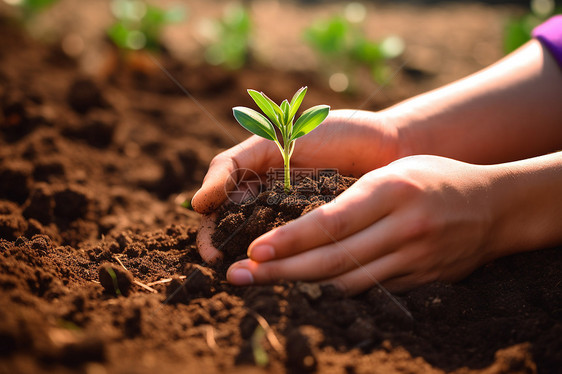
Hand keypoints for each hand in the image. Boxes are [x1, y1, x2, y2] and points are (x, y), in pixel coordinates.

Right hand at [194, 109, 400, 262]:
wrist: (389, 143)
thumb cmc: (331, 133)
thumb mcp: (273, 139)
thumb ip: (234, 165)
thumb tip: (196, 205)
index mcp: (255, 185)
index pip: (219, 215)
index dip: (211, 236)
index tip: (214, 254)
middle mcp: (273, 208)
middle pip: (241, 239)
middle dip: (234, 258)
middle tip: (236, 274)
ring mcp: (300, 225)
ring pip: (271, 252)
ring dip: (264, 266)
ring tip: (261, 278)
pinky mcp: (328, 240)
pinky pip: (306, 257)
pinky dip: (297, 266)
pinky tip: (294, 274)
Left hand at [225, 155, 500, 294]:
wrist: (494, 206)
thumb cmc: (434, 178)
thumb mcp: (392, 172)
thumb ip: (351, 198)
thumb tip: (302, 227)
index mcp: (391, 191)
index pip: (331, 222)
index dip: (289, 241)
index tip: (255, 252)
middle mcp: (403, 228)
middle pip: (333, 260)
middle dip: (281, 272)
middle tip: (241, 277)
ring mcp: (415, 258)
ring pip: (348, 283)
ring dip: (303, 287)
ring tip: (266, 284)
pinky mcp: (422, 280)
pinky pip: (371, 291)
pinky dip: (336, 293)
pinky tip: (308, 291)